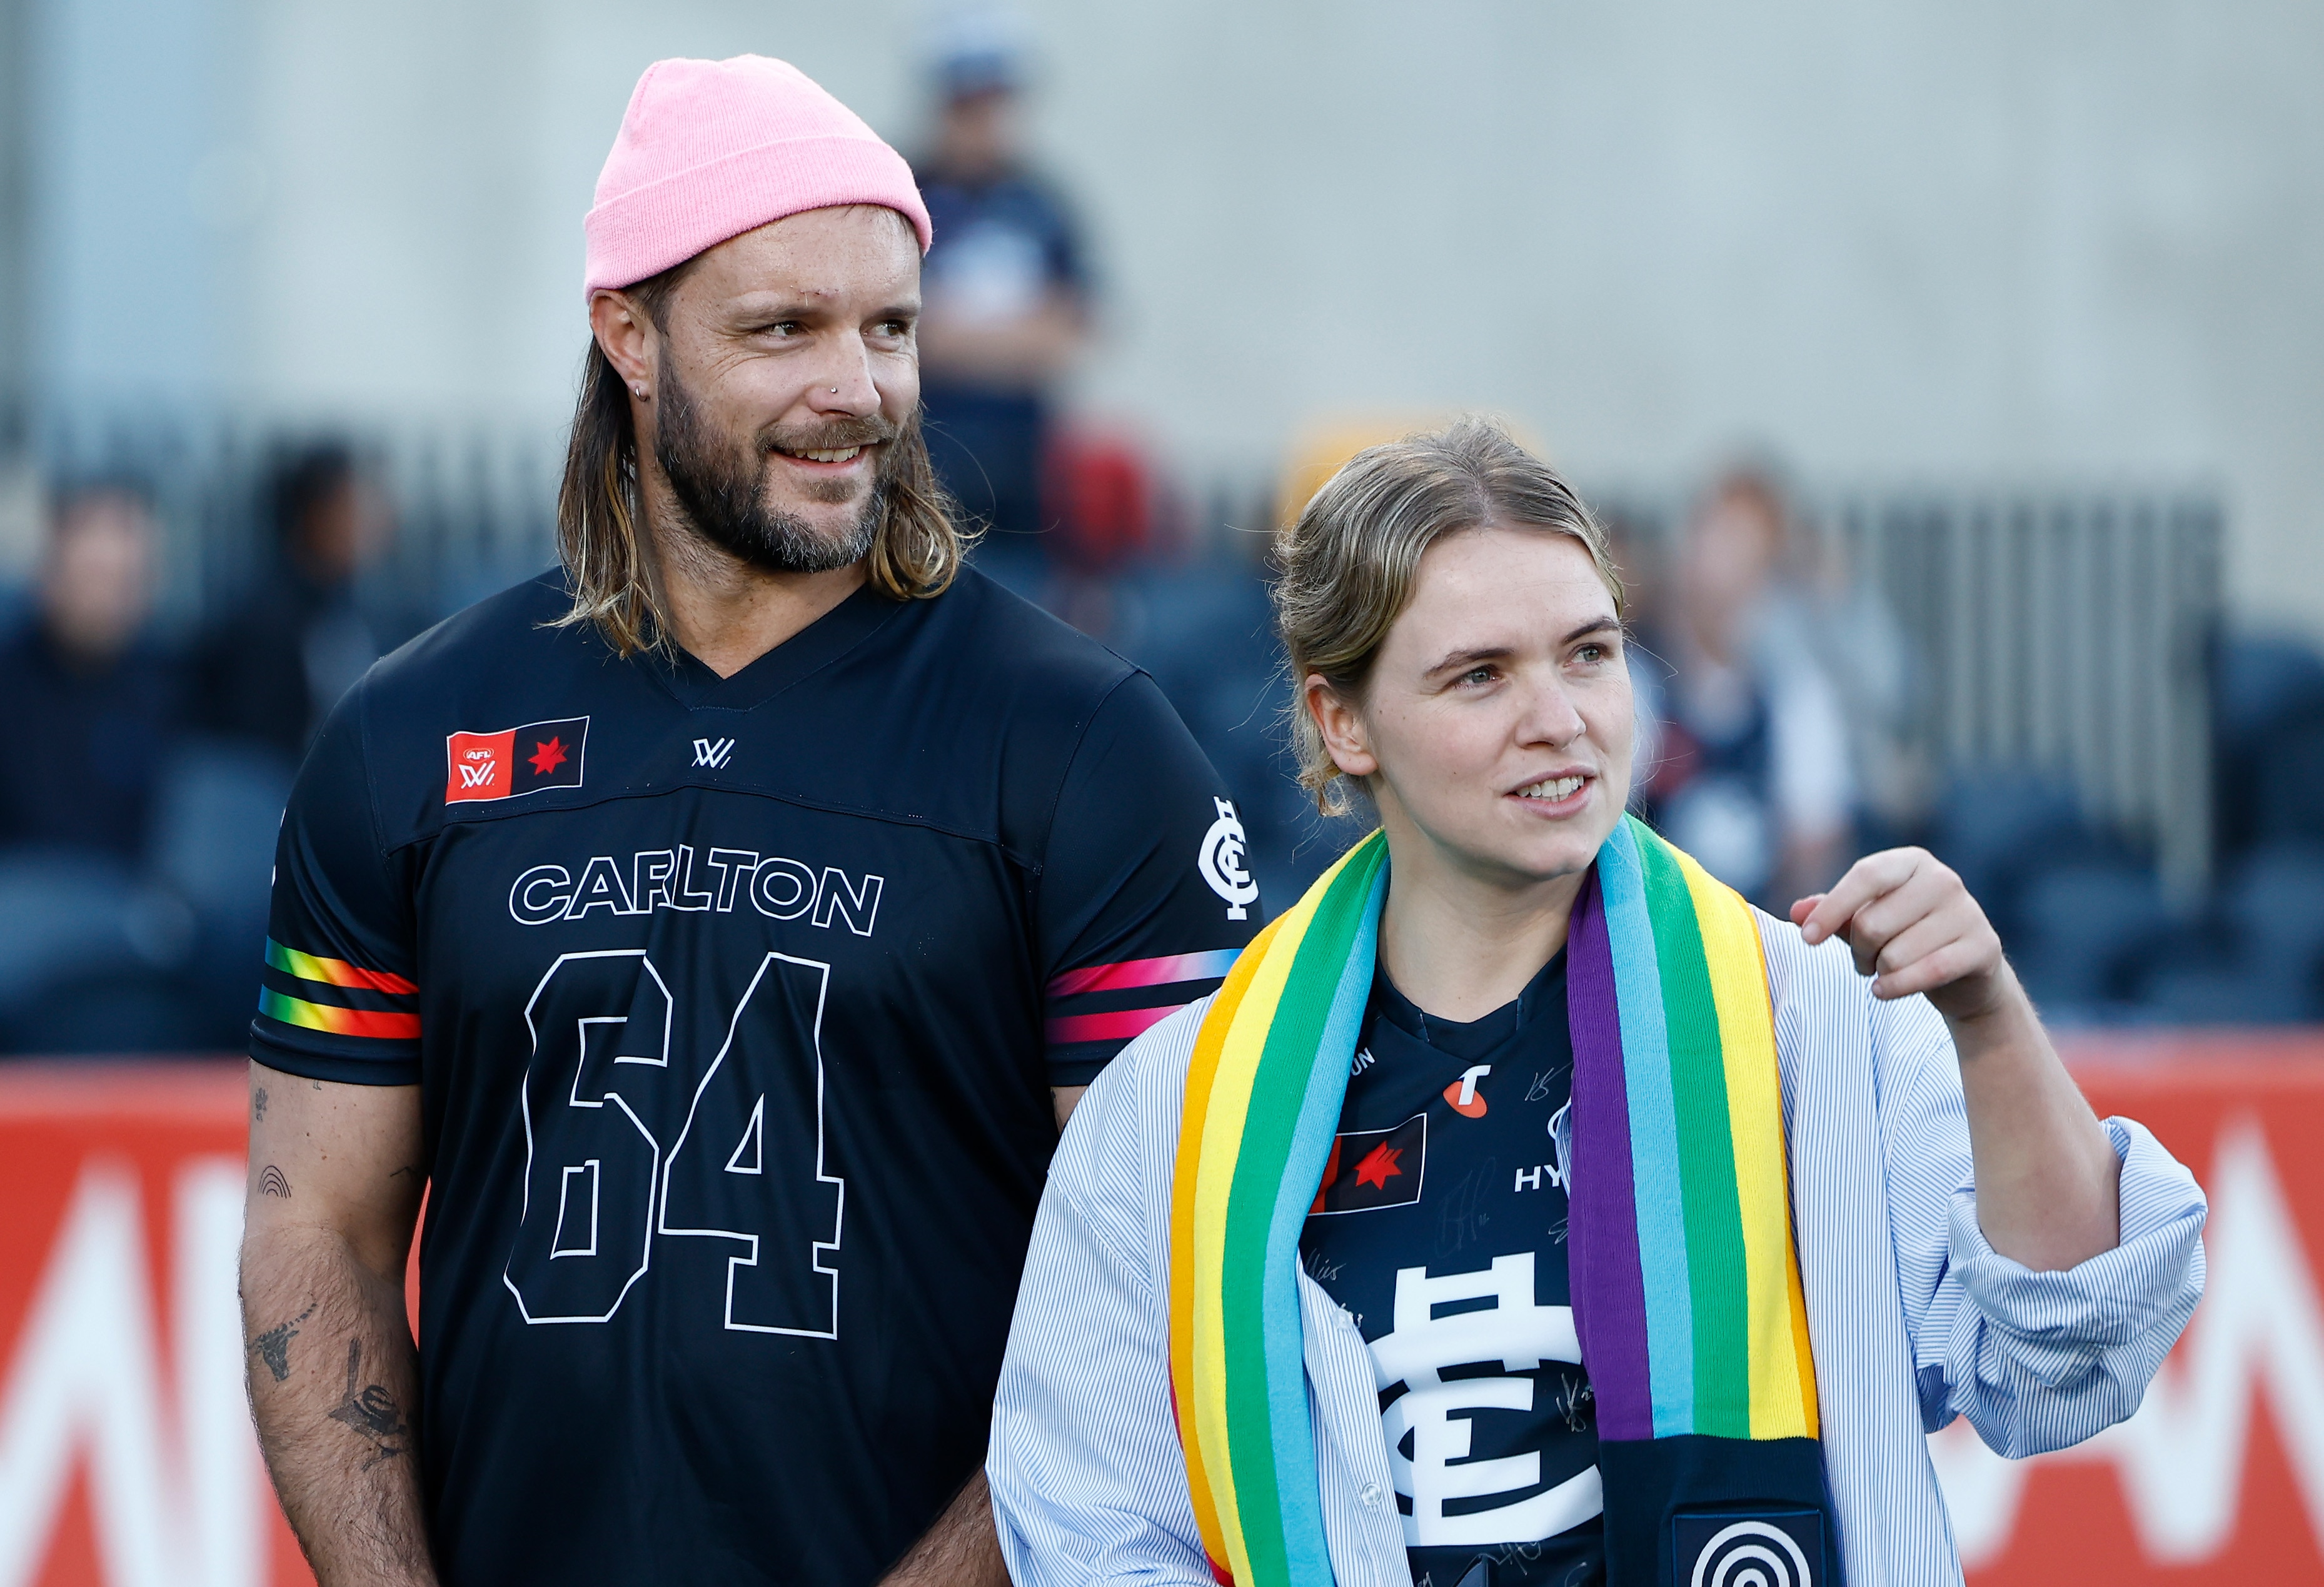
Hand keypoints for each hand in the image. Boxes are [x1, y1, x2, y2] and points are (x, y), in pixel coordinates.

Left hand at [1790, 847, 2013, 1025]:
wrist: (1964, 974)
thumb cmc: (1906, 938)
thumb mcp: (1866, 920)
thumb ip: (1831, 913)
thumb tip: (1796, 912)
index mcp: (1911, 862)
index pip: (1865, 876)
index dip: (1831, 909)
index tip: (1806, 938)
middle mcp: (1943, 879)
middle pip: (1872, 923)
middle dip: (1858, 951)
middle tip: (1865, 960)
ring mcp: (1967, 912)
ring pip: (1895, 954)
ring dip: (1880, 972)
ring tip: (1887, 970)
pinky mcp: (1983, 946)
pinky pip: (1927, 972)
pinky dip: (1896, 987)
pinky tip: (1882, 991)